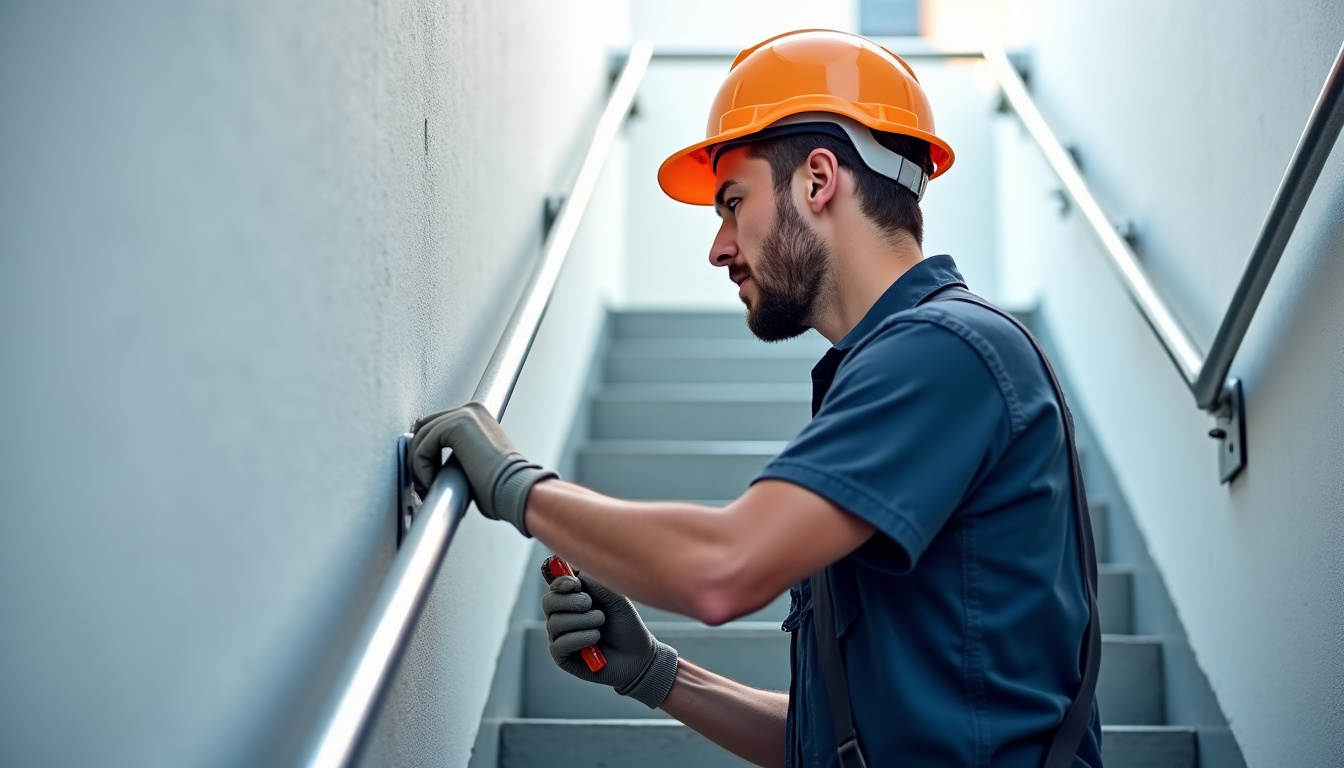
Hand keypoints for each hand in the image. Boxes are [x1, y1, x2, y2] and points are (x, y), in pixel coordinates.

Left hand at [408, 401, 556, 535]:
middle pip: (425, 427)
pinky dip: (422, 468)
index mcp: (477, 417)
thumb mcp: (476, 463)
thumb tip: (431, 464)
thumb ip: (457, 455)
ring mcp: (464, 415)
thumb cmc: (502, 487)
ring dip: (419, 466)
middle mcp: (471, 411)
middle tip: (423, 483)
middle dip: (418, 456)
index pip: (437, 426)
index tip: (426, 475)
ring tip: (428, 486)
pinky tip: (433, 482)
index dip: (426, 451)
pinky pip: (423, 447)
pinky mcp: (455, 425)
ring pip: (421, 437)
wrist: (516, 490)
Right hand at [542, 573, 678, 707]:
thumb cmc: (626, 624)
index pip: (555, 585)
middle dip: (570, 601)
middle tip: (591, 604)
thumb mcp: (614, 598)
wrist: (637, 655)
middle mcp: (562, 616)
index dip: (561, 582)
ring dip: (582, 620)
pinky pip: (560, 644)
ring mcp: (559, 637)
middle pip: (548, 602)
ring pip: (555, 622)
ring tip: (601, 623)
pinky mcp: (562, 657)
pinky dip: (580, 638)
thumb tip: (573, 572)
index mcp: (572, 598)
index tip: (576, 583)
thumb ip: (595, 583)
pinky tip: (595, 639)